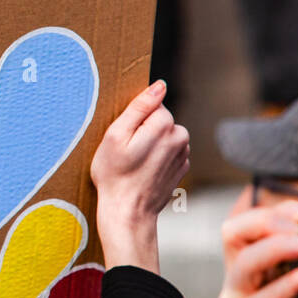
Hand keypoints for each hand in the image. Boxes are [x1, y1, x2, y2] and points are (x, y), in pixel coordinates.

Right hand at [90, 80, 189, 271]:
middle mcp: (180, 137)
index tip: (124, 138)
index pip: (152, 105)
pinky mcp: (181, 169)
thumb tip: (159, 85)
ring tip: (134, 162)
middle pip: (160, 120)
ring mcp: (183, 155)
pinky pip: (168, 152)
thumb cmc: (114, 175)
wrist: (127, 212)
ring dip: (151, 144)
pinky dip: (156, 158)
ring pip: (165, 136)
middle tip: (126, 151)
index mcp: (164, 125)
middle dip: (144, 130)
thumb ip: (138, 107)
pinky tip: (143, 171)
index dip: (134, 119)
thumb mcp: (115, 135)